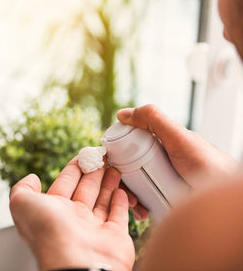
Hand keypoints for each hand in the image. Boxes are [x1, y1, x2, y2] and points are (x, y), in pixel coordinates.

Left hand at [10, 159, 134, 270]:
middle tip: (101, 155)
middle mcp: (73, 220)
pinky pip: (118, 216)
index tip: (83, 154)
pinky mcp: (115, 237)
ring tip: (114, 166)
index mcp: (53, 211)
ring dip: (107, 183)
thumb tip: (32, 178)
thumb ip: (22, 188)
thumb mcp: (22, 204)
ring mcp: (94, 229)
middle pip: (85, 189)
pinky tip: (121, 191)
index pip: (64, 183)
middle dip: (93, 172)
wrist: (77, 262)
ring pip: (102, 200)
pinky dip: (120, 203)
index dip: (74, 168)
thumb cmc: (49, 234)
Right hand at [116, 105, 237, 218]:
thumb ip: (154, 119)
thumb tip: (123, 114)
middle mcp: (157, 163)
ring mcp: (160, 183)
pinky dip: (140, 209)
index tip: (107, 165)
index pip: (128, 147)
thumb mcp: (179, 138)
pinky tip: (142, 214)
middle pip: (127, 169)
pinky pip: (145, 204)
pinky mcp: (164, 201)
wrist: (222, 199)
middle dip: (120, 181)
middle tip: (120, 190)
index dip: (115, 155)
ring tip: (134, 205)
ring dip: (127, 197)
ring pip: (134, 188)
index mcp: (159, 145)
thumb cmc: (208, 165)